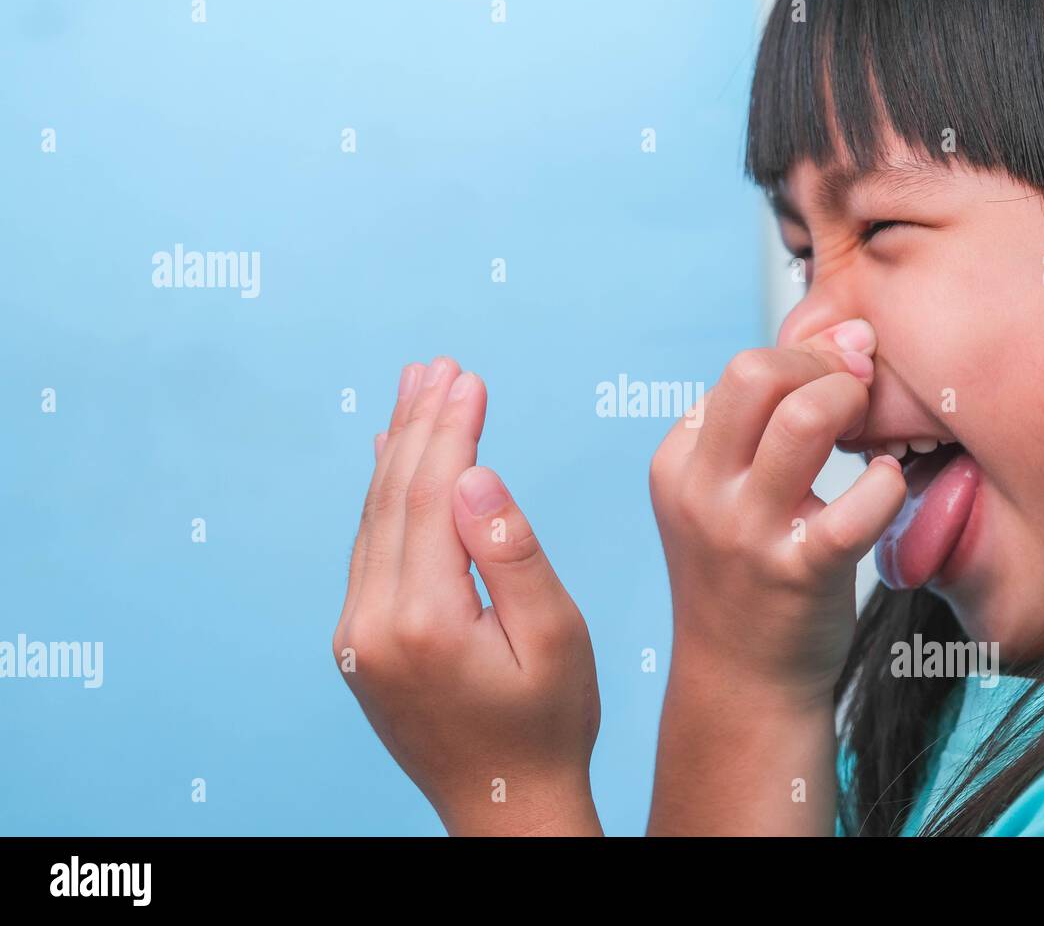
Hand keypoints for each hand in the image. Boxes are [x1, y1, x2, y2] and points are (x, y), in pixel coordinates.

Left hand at [333, 358, 601, 835]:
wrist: (505, 805)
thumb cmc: (548, 725)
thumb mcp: (556, 638)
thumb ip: (510, 553)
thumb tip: (473, 476)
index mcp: (424, 620)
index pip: (431, 496)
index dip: (451, 430)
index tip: (469, 378)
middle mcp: (373, 624)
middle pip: (393, 497)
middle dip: (420, 425)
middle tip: (439, 367)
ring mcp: (358, 636)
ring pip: (374, 519)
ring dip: (397, 452)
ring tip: (417, 394)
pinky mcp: (361, 643)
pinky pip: (368, 551)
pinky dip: (383, 499)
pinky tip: (389, 460)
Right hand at [647, 319, 904, 834]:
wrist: (741, 685)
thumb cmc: (747, 579)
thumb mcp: (719, 497)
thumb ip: (753, 430)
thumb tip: (842, 345)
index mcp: (676, 464)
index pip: (740, 370)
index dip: (804, 355)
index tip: (844, 365)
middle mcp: (700, 492)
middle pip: (756, 371)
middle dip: (823, 361)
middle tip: (860, 382)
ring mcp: (745, 533)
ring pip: (803, 418)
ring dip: (852, 403)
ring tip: (871, 430)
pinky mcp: (798, 573)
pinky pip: (857, 504)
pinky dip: (886, 483)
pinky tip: (888, 484)